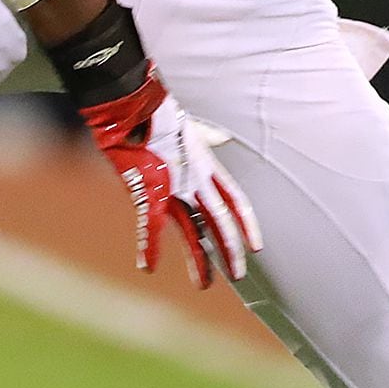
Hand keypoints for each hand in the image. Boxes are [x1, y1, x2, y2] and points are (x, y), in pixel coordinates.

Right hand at [77, 72, 261, 287]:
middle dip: (229, 250)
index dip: (247, 223)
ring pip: (195, 229)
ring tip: (204, 285)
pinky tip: (148, 267)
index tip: (256, 247)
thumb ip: (206, 137)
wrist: (132, 102)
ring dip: (199, 259)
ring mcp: (174, 185)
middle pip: (220, 221)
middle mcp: (196, 178)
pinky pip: (150, 223)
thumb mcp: (190, 126)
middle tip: (237, 275)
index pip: (236, 199)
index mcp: (206, 165)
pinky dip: (149, 246)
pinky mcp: (149, 187)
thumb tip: (222, 136)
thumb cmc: (156, 111)